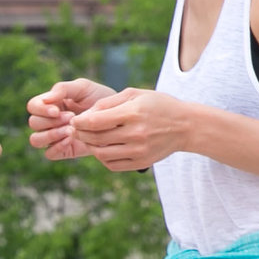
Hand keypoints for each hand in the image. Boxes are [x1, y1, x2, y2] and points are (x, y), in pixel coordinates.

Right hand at [27, 79, 111, 159]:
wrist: (118, 118)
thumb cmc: (100, 98)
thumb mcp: (83, 88)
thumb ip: (63, 89)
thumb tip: (45, 99)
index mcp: (51, 104)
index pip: (33, 106)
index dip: (41, 109)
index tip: (57, 109)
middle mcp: (49, 121)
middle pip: (34, 123)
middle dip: (51, 121)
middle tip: (72, 118)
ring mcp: (55, 137)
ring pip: (36, 140)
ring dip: (51, 134)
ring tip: (71, 130)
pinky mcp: (64, 150)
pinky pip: (49, 153)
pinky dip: (57, 147)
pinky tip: (71, 140)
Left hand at [66, 87, 191, 172]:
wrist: (185, 125)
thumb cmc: (157, 105)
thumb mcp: (135, 94)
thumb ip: (108, 102)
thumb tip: (84, 115)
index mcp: (133, 113)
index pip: (95, 122)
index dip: (79, 122)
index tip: (74, 120)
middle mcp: (135, 133)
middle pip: (96, 139)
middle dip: (80, 135)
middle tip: (74, 130)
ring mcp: (139, 150)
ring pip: (101, 154)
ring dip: (90, 147)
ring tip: (87, 139)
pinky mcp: (141, 162)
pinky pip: (112, 165)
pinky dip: (102, 158)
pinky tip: (102, 149)